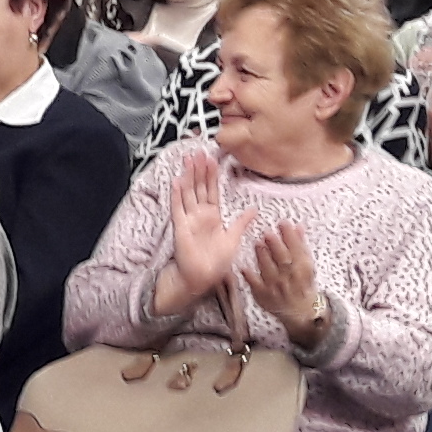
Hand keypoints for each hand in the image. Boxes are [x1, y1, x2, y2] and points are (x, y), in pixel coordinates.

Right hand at [164, 156, 242, 304]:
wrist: (201, 278)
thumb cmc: (215, 263)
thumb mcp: (234, 239)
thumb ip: (242, 223)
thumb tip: (254, 209)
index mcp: (213, 216)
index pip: (211, 190)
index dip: (211, 175)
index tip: (211, 159)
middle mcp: (200, 215)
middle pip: (198, 187)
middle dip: (198, 170)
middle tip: (198, 152)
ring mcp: (189, 220)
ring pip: (188, 193)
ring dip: (188, 176)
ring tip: (188, 160)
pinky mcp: (180, 227)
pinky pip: (178, 208)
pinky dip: (177, 195)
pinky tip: (176, 181)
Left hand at [247, 225, 327, 340]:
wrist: (300, 311)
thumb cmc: (302, 284)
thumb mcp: (306, 265)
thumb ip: (301, 245)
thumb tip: (298, 226)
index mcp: (302, 268)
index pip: (297, 249)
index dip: (290, 235)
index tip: (283, 223)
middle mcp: (289, 277)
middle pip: (282, 259)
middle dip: (275, 245)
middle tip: (268, 232)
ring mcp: (275, 287)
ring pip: (269, 269)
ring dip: (263, 255)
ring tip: (258, 243)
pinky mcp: (263, 295)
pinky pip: (255, 284)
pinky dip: (250, 276)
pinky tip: (244, 267)